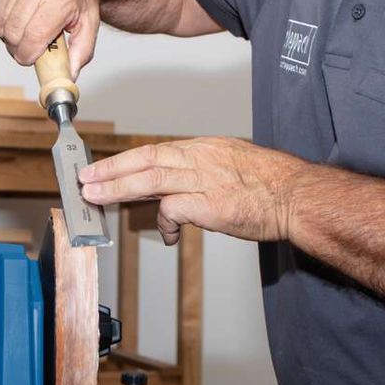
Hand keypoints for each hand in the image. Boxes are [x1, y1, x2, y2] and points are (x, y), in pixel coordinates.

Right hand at [0, 0, 101, 76]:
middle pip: (11, 35)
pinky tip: (15, 13)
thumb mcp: (89, 24)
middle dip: (18, 48)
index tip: (32, 57)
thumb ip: (81, 53)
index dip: (28, 56)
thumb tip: (68, 77)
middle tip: (29, 44)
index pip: (31, 40)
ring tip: (25, 26)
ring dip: (8, 34)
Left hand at [79, 137, 301, 245]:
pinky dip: (163, 222)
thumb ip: (203, 173)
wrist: (298, 196)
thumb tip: (177, 191)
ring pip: (149, 177)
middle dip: (111, 169)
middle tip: (86, 178)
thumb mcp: (232, 166)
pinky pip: (172, 209)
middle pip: (145, 159)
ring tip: (95, 196)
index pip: (155, 151)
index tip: (104, 168)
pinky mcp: (209, 203)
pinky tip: (168, 235)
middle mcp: (200, 158)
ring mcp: (204, 179)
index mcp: (204, 148)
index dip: (125, 160)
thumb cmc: (271, 186)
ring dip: (117, 187)